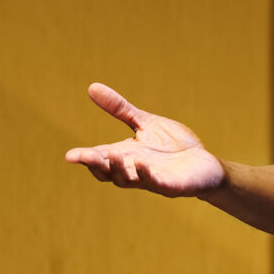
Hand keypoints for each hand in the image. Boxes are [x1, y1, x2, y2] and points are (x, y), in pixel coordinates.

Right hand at [65, 83, 224, 196]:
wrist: (204, 164)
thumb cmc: (173, 146)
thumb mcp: (144, 123)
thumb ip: (120, 109)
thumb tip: (91, 87)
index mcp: (126, 156)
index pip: (101, 158)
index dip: (85, 158)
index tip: (70, 155)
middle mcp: (134, 171)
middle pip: (108, 172)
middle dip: (95, 164)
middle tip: (81, 156)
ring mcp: (153, 180)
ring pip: (129, 180)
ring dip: (119, 169)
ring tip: (115, 154)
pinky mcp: (173, 186)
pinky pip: (158, 184)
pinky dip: (148, 176)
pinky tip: (143, 165)